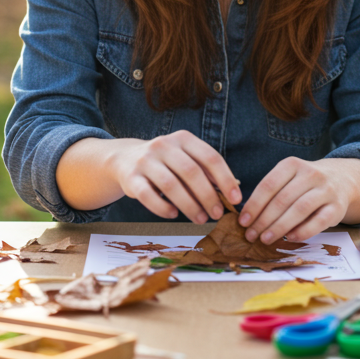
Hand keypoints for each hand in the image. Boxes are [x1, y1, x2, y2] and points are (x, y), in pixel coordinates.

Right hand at [107, 130, 240, 223]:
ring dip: (189, 205)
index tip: (235, 199)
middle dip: (208, 196)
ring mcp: (145, 160)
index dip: (225, 179)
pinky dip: (163, 208)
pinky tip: (173, 215)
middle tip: (217, 214)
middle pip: (191, 172)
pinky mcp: (131, 177)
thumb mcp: (185, 158)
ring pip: (171, 185)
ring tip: (200, 219)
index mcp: (183, 139)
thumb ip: (205, 172)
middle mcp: (164, 145)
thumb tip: (232, 193)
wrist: (124, 159)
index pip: (210, 157)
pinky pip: (148, 196)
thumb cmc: (165, 163)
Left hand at [240, 157, 350, 243]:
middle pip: (282, 199)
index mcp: (292, 164)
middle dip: (263, 220)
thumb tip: (248, 218)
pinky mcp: (337, 207)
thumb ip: (271, 193)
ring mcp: (326, 190)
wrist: (341, 179)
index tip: (243, 222)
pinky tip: (289, 238)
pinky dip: (302, 231)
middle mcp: (310, 174)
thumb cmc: (305, 184)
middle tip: (251, 235)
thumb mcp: (288, 178)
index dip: (254, 205)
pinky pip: (319, 221)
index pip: (268, 185)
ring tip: (265, 239)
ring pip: (299, 209)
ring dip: (279, 227)